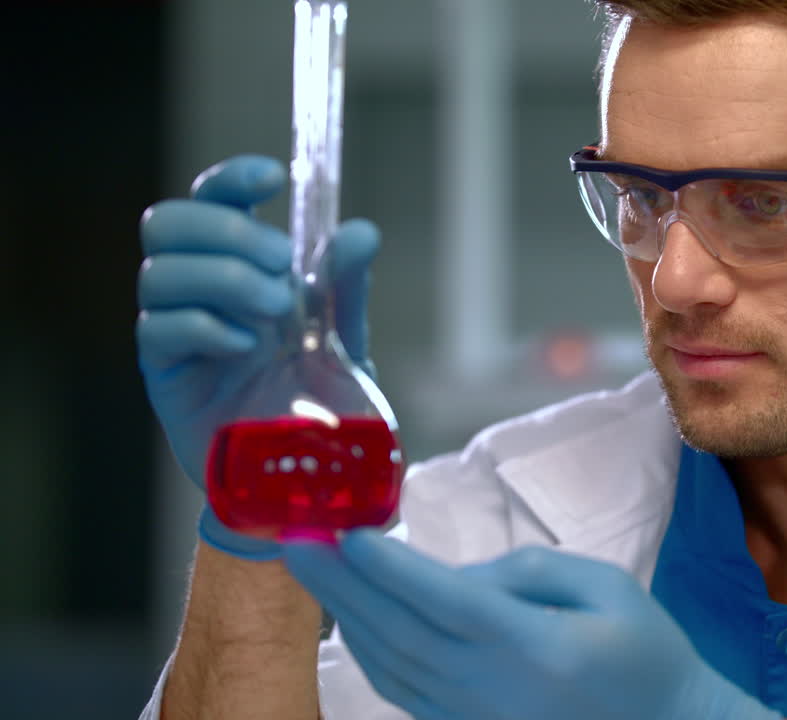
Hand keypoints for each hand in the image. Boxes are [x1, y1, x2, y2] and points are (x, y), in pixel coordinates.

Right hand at [137, 154, 379, 558]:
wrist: (305, 478)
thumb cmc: (317, 403)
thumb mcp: (345, 339)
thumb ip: (346, 286)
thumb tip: (360, 230)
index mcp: (238, 267)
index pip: (210, 200)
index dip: (230, 178)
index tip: (273, 177)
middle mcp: (198, 292)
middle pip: (168, 224)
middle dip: (227, 229)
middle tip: (284, 264)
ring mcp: (177, 333)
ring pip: (158, 273)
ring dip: (222, 276)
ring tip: (277, 309)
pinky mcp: (165, 377)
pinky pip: (158, 330)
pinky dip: (206, 325)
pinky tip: (248, 345)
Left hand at [283, 531, 783, 719]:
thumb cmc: (643, 650)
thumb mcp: (605, 586)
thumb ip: (527, 572)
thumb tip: (454, 575)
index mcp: (534, 647)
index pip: (443, 601)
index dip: (388, 567)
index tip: (344, 530)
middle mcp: (492, 689)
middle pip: (398, 633)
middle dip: (341, 584)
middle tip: (295, 538)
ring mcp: (473, 718)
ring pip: (389, 665)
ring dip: (344, 615)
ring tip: (312, 566)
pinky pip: (401, 689)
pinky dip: (365, 650)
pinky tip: (350, 616)